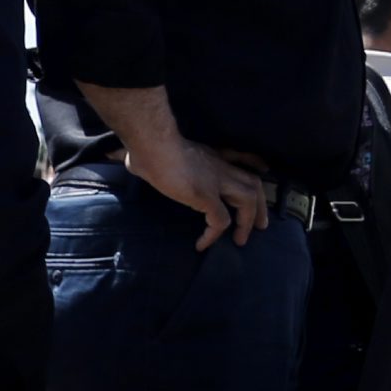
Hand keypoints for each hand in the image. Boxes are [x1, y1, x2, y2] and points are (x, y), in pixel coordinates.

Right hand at [128, 134, 272, 249]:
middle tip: (260, 226)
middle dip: (260, 206)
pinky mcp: (206, 196)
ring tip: (240, 240)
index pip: (242, 159)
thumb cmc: (148, 146)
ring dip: (247, 222)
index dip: (256, 166)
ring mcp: (216, 181)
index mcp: (211, 157)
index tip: (263, 174)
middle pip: (253, 185)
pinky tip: (202, 244)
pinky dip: (215, 235)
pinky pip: (220, 220)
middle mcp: (220, 168)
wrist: (153, 145)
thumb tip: (127, 158)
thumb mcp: (157, 150)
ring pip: (248, 201)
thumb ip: (153, 158)